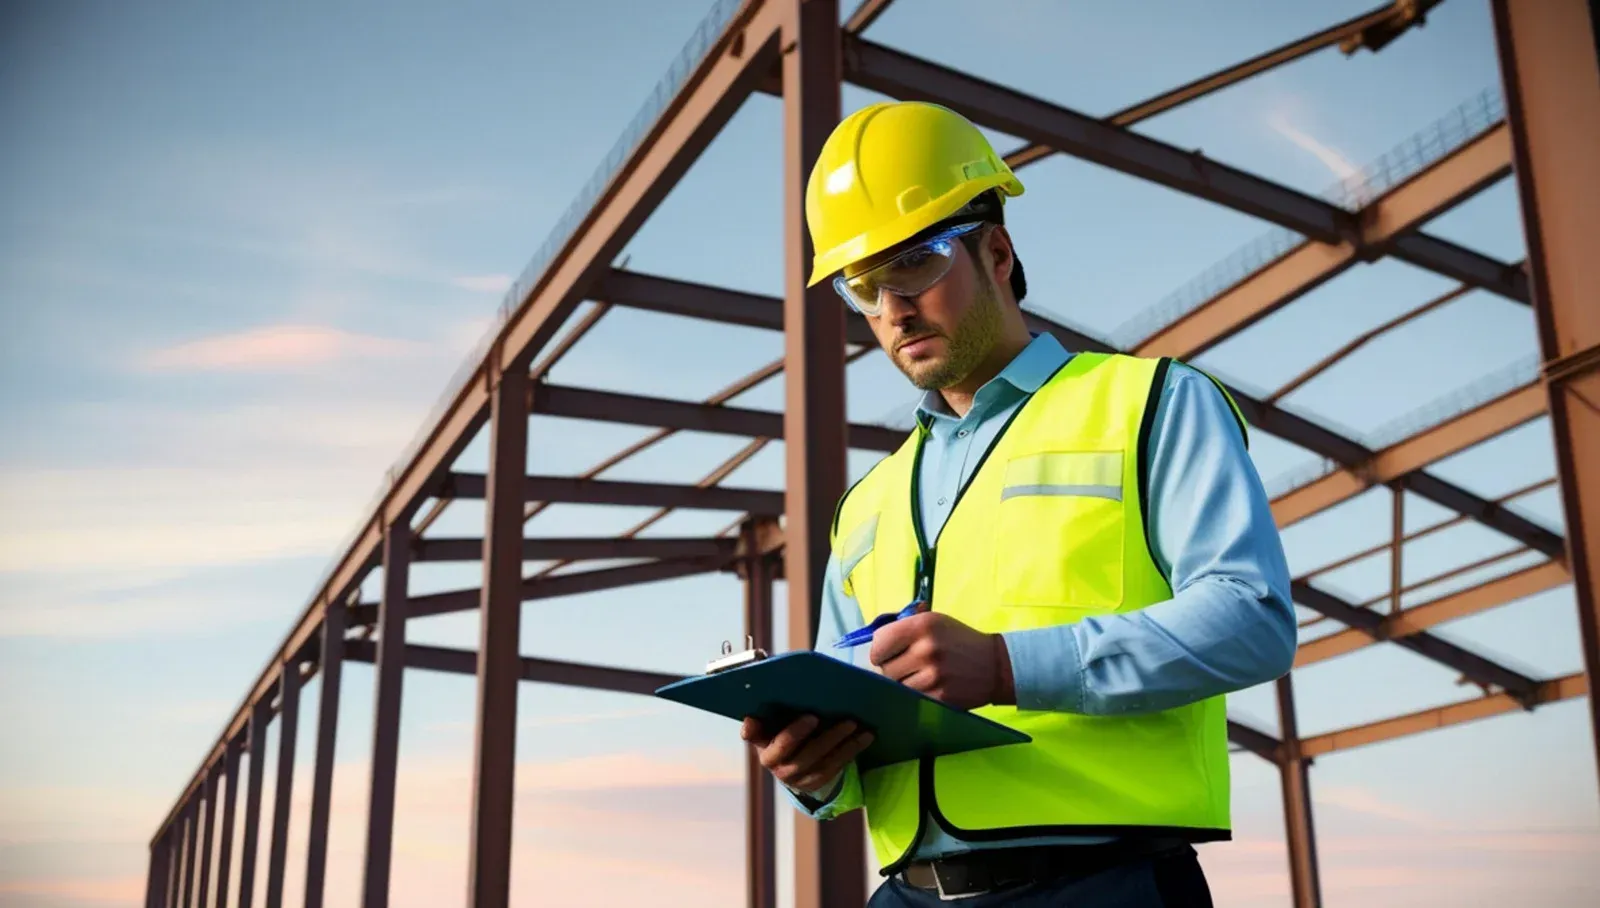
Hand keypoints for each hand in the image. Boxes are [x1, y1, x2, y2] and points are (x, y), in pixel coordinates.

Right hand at [741, 714, 873, 794]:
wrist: (783, 761)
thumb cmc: (775, 733)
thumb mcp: (766, 727)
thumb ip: (762, 722)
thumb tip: (752, 718)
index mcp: (766, 754)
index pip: (773, 744)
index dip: (790, 734)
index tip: (811, 718)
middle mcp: (781, 770)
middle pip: (805, 756)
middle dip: (827, 737)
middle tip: (846, 720)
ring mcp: (800, 780)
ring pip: (824, 764)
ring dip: (844, 745)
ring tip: (859, 727)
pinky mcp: (816, 784)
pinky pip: (836, 769)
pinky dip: (851, 752)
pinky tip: (865, 738)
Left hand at [868, 611, 1015, 709]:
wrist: (995, 665)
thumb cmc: (959, 641)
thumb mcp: (935, 621)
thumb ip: (904, 627)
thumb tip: (872, 640)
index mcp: (922, 625)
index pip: (879, 642)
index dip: (880, 650)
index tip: (888, 653)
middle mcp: (926, 648)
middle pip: (884, 668)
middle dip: (892, 669)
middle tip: (907, 667)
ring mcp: (933, 675)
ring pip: (896, 686)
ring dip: (903, 684)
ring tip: (920, 678)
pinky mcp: (939, 697)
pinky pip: (911, 699)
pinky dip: (916, 696)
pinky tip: (929, 688)